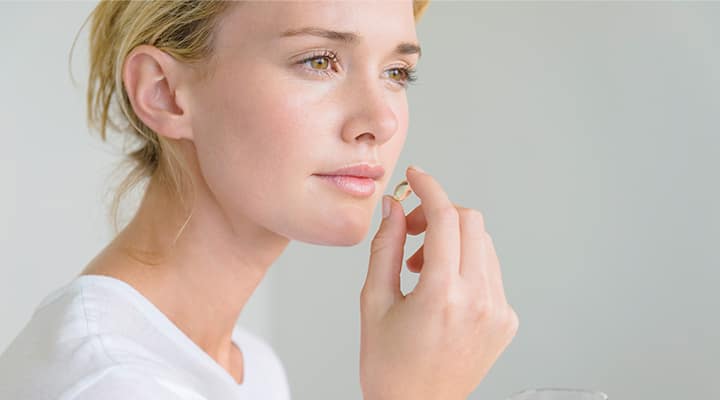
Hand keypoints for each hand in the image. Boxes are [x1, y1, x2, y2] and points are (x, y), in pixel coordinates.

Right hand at [360, 166, 518, 399]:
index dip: (428, 188)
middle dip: (439, 214)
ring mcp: (498, 311)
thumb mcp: (375, 301)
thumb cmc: (389, 367)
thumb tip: (393, 208)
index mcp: (443, 294)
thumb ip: (386, 247)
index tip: (416, 177)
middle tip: (411, 231)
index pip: (445, 217)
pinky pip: (490, 270)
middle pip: (471, 221)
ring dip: (452, 241)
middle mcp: (479, 299)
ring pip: (483, 243)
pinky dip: (466, 265)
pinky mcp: (506, 320)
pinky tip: (442, 288)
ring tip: (422, 267)